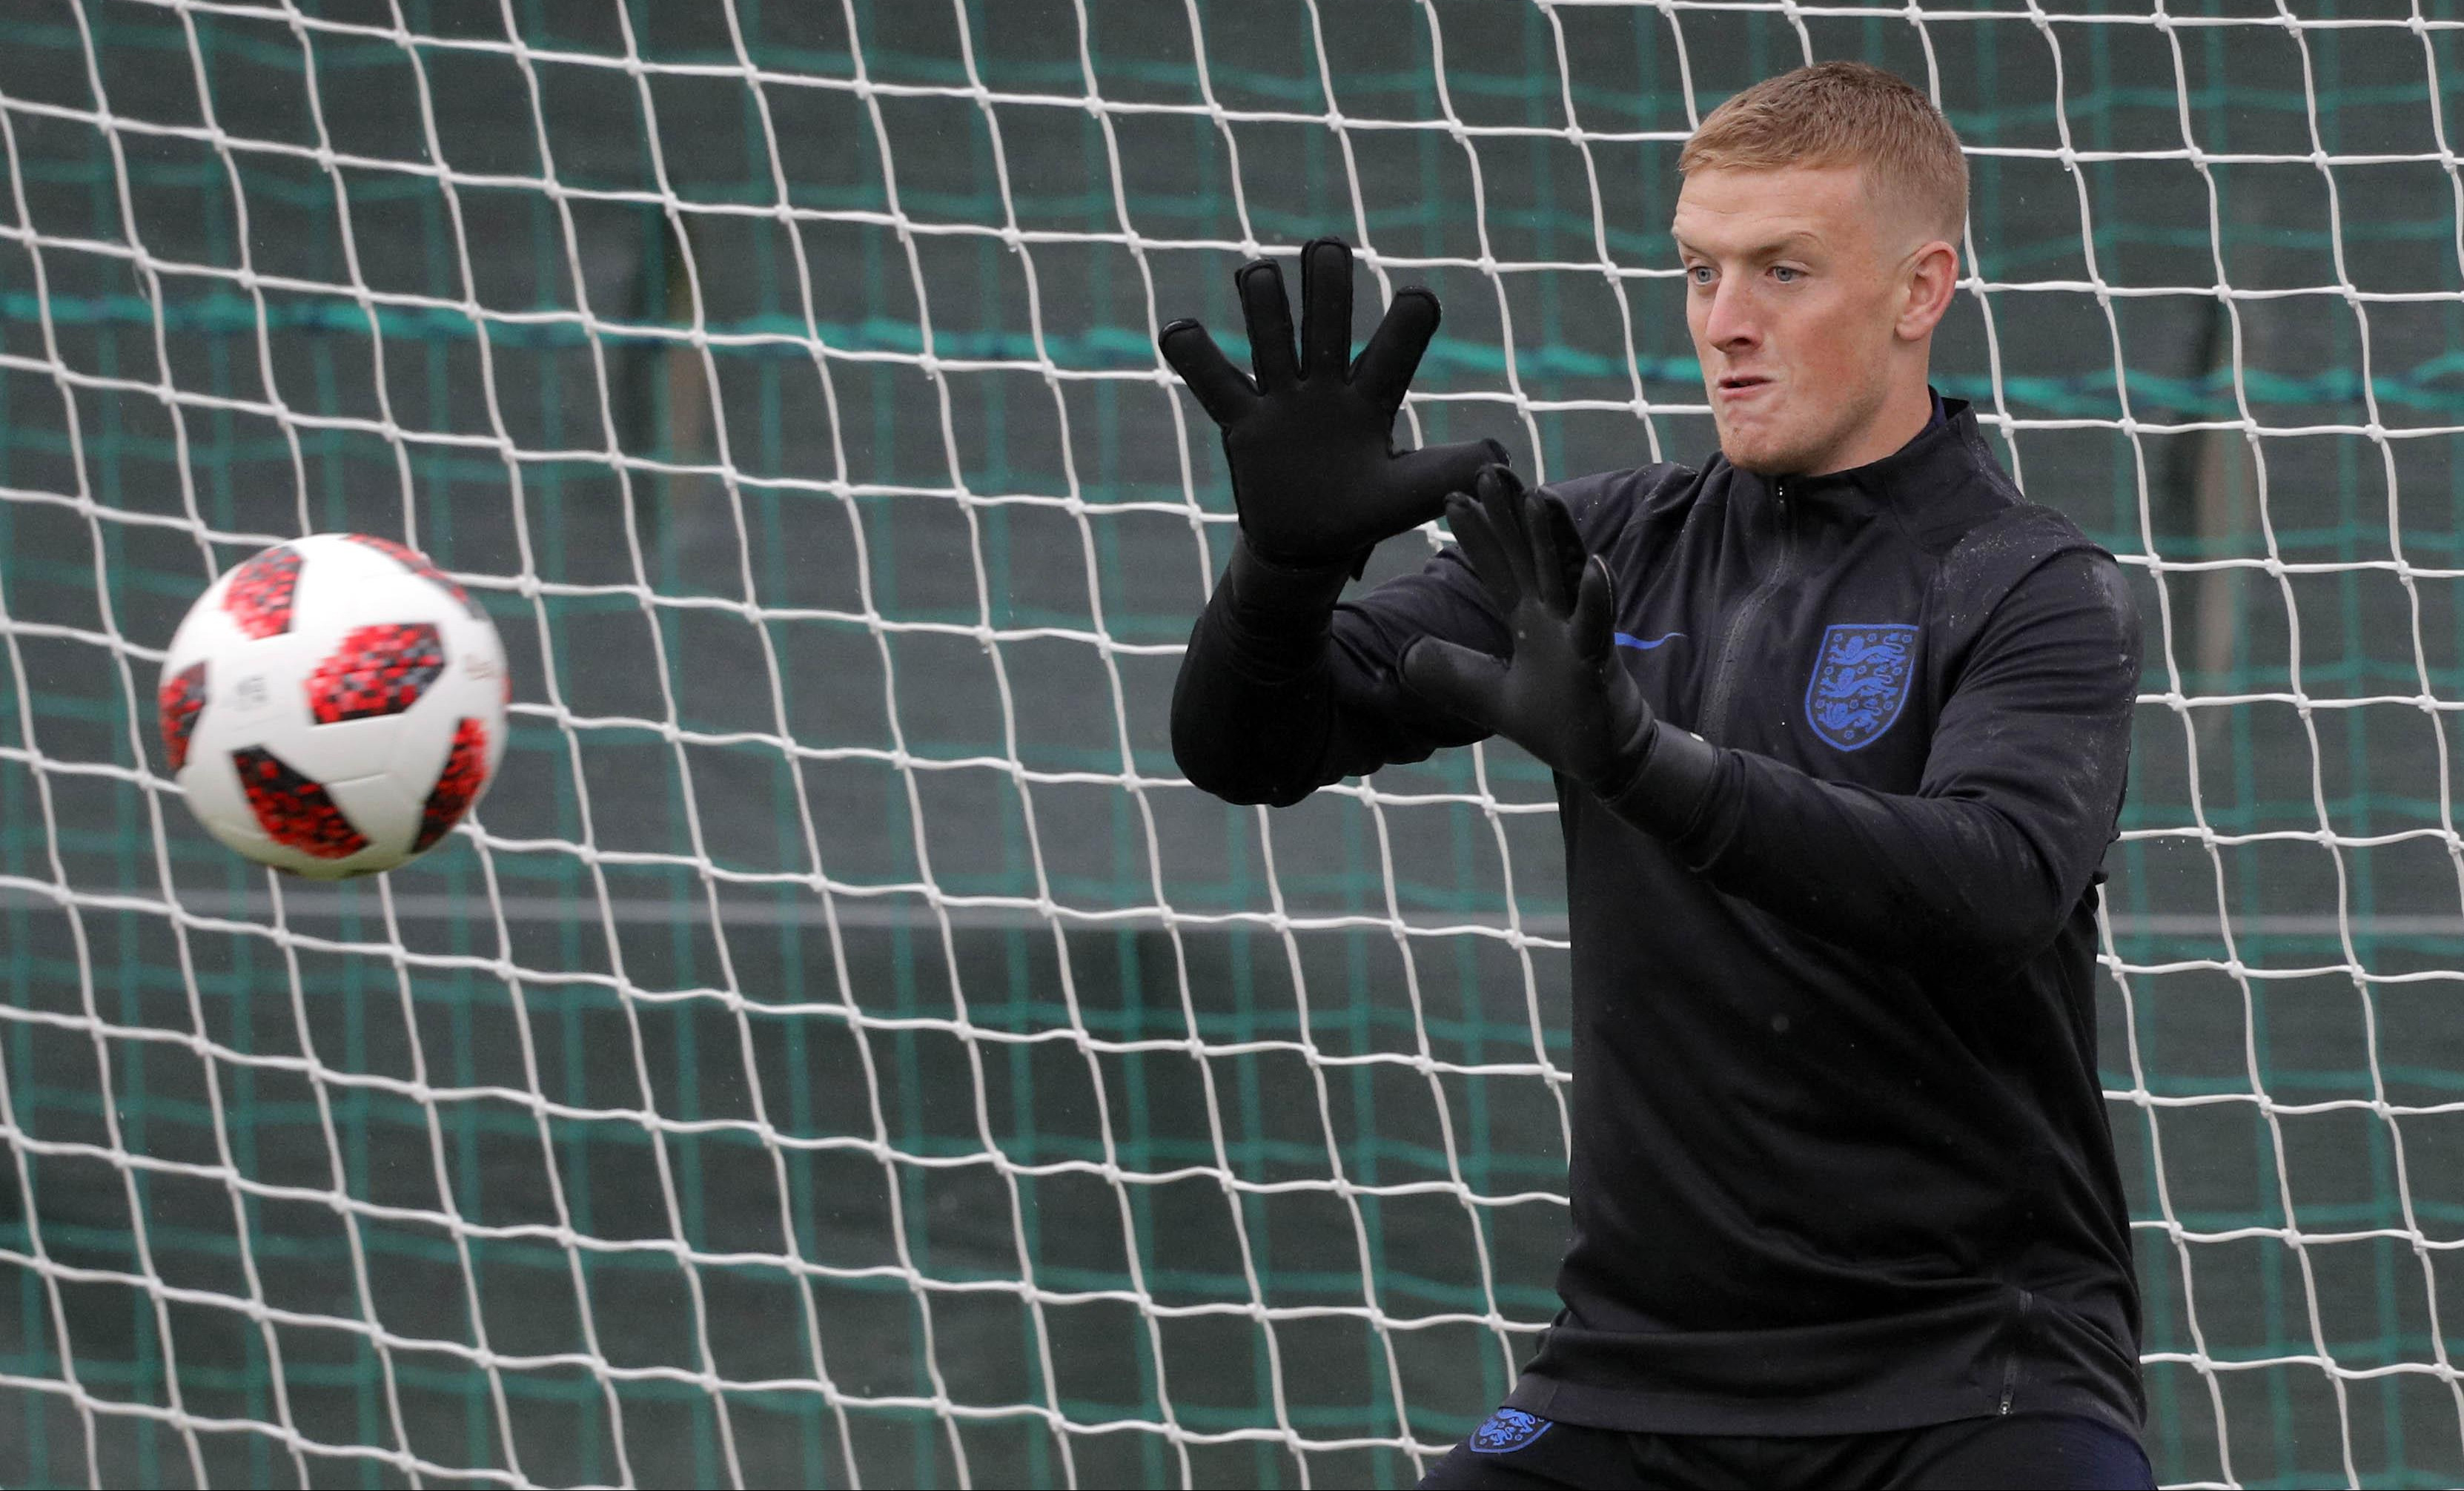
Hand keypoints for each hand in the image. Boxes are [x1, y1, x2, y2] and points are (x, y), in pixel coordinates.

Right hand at [1160, 237, 1505, 570]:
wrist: (1309, 544)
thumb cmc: (1365, 514)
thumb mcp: (1413, 497)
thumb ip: (1454, 472)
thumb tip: (1501, 456)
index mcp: (1374, 397)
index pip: (1395, 346)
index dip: (1409, 322)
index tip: (1417, 303)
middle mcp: (1328, 386)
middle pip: (1327, 320)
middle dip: (1328, 283)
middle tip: (1328, 249)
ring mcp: (1282, 399)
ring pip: (1271, 334)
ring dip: (1265, 303)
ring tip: (1260, 276)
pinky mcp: (1242, 422)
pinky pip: (1213, 382)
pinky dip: (1193, 354)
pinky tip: (1178, 328)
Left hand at [1401, 466, 1659, 793]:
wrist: (1604, 758)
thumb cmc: (1558, 722)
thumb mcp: (1489, 698)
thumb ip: (1452, 674)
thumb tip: (1406, 657)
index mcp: (1528, 620)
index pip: (1498, 569)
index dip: (1476, 536)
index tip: (1451, 499)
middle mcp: (1554, 616)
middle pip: (1529, 555)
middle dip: (1510, 513)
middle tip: (1489, 468)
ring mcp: (1580, 634)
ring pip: (1565, 576)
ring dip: (1553, 537)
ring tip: (1540, 495)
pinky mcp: (1600, 662)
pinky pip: (1598, 625)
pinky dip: (1597, 597)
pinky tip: (1596, 566)